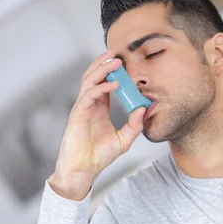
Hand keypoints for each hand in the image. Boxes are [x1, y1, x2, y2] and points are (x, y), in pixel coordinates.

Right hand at [49, 50, 145, 199]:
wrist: (83, 170)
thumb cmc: (99, 157)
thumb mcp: (123, 140)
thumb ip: (134, 125)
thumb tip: (144, 109)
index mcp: (99, 108)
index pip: (105, 83)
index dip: (113, 72)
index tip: (125, 63)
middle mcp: (89, 105)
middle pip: (94, 77)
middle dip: (104, 63)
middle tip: (118, 53)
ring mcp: (82, 108)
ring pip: (89, 81)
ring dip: (102, 69)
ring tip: (115, 61)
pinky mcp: (78, 115)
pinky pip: (89, 95)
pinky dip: (101, 87)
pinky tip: (114, 84)